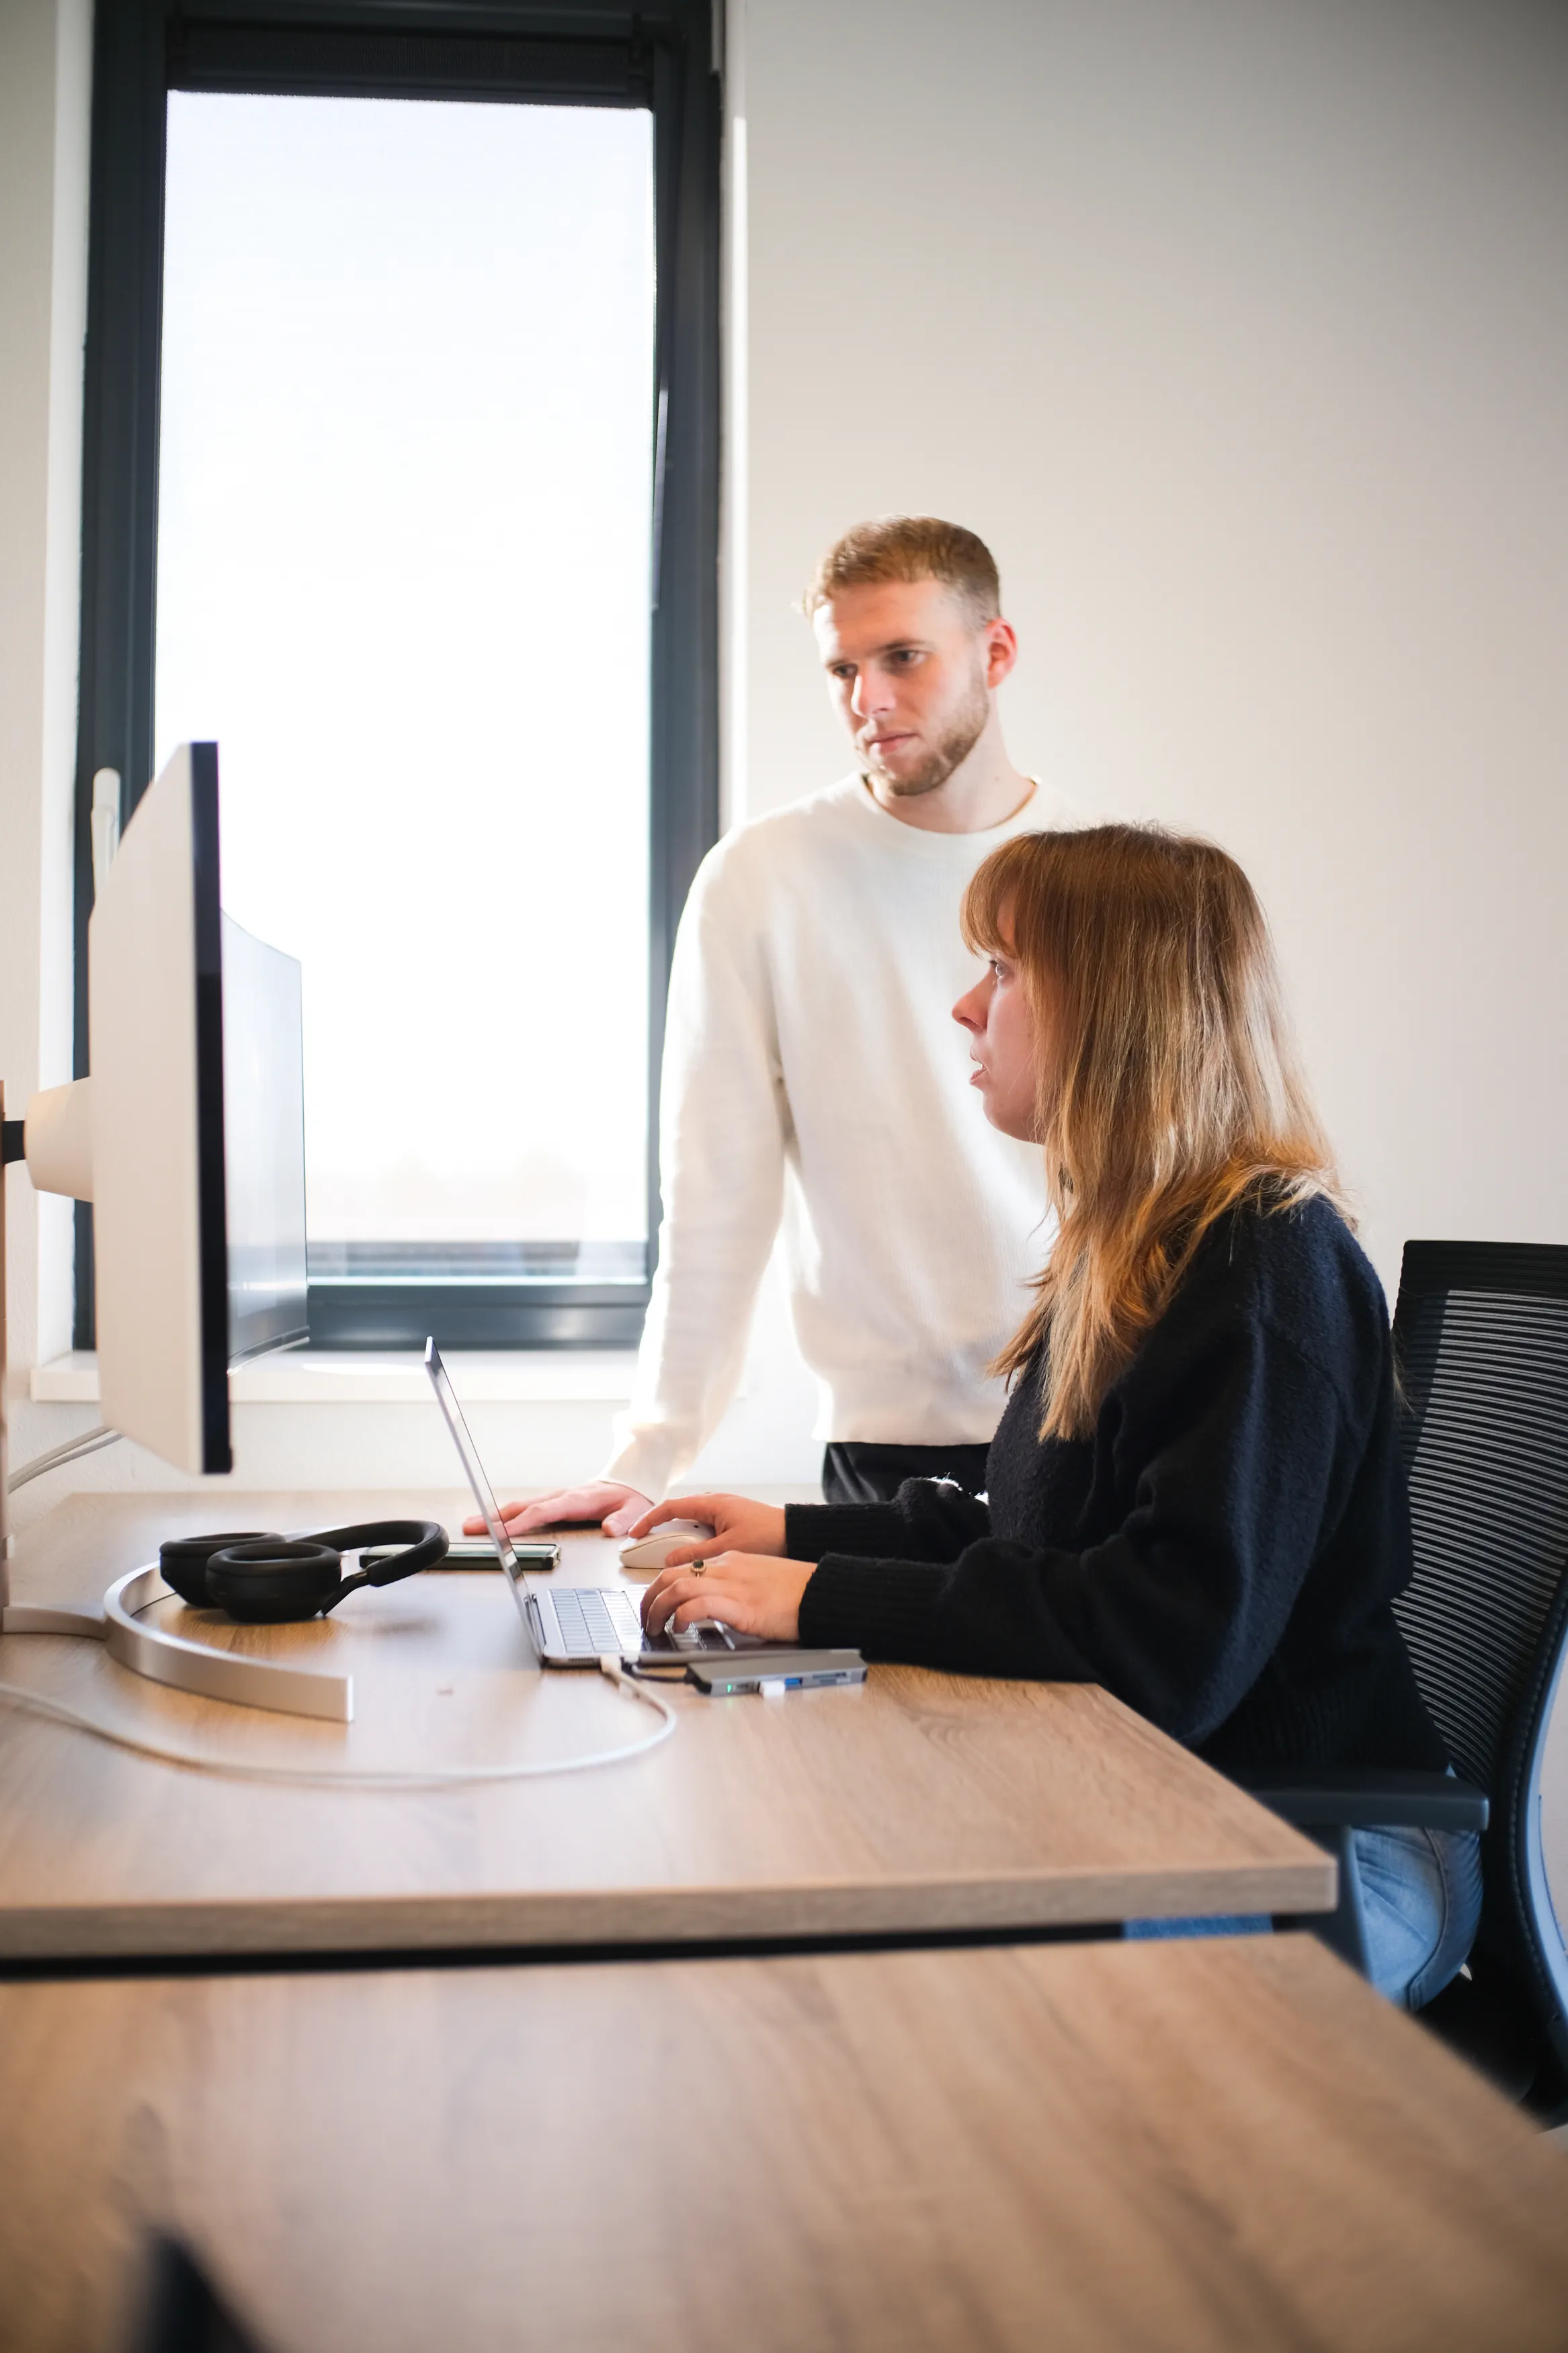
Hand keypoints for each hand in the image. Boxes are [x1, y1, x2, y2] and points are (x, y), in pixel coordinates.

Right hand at [462, 1481, 651, 1539]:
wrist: (631, 1484)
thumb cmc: (630, 1499)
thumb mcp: (635, 1510)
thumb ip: (623, 1520)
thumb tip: (609, 1529)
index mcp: (577, 1499)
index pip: (543, 1512)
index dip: (520, 1522)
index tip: (501, 1532)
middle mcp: (562, 1496)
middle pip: (523, 1507)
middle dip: (495, 1517)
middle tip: (471, 1527)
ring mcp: (556, 1498)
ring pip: (521, 1505)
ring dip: (496, 1515)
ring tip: (472, 1525)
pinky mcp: (555, 1502)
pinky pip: (527, 1508)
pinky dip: (508, 1514)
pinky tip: (494, 1522)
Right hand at [626, 1491, 787, 1565]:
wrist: (798, 1536)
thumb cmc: (769, 1536)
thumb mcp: (728, 1548)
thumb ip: (696, 1555)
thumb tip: (670, 1561)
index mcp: (712, 1504)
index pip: (670, 1507)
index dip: (648, 1520)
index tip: (633, 1533)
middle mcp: (716, 1504)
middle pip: (678, 1515)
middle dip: (660, 1531)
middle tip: (646, 1548)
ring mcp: (724, 1513)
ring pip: (691, 1525)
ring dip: (678, 1539)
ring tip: (669, 1559)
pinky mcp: (732, 1524)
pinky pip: (704, 1531)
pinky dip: (693, 1543)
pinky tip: (694, 1559)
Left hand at [641, 1552, 816, 1642]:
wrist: (822, 1591)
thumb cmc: (796, 1591)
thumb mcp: (758, 1581)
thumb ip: (734, 1589)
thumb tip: (715, 1608)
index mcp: (730, 1562)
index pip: (682, 1568)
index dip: (660, 1588)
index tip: (654, 1604)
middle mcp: (726, 1569)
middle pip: (670, 1574)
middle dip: (648, 1597)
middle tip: (645, 1618)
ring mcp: (732, 1585)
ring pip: (676, 1587)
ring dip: (656, 1609)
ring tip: (654, 1627)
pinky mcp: (741, 1605)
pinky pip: (697, 1605)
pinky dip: (681, 1616)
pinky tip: (679, 1629)